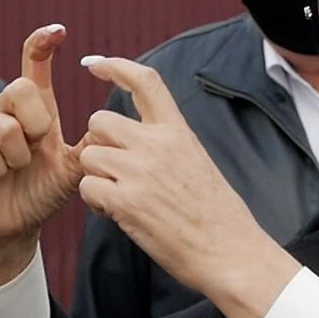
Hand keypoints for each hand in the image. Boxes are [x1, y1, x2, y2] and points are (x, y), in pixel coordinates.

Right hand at [0, 24, 83, 294]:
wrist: (13, 227)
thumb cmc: (42, 192)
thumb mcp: (73, 168)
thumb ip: (91, 144)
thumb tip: (112, 123)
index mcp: (33, 107)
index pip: (33, 63)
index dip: (42, 43)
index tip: (59, 31)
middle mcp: (2, 107)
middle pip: (19, 87)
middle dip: (36, 124)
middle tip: (36, 149)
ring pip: (3, 125)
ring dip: (17, 157)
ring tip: (13, 171)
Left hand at [78, 56, 298, 317]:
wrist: (231, 253)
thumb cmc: (218, 217)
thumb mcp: (198, 162)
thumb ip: (168, 144)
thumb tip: (138, 140)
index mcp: (178, 132)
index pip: (145, 82)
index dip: (115, 66)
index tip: (94, 64)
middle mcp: (158, 144)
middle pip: (100, 120)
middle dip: (99, 145)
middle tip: (115, 171)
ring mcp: (140, 172)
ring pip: (89, 156)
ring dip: (96, 177)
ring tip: (119, 198)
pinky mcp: (126, 202)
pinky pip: (87, 187)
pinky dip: (95, 203)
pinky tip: (117, 214)